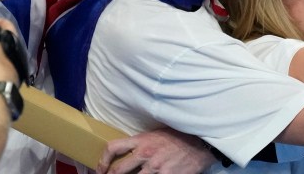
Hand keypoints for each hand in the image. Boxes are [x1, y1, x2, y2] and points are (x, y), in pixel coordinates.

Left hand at [97, 128, 216, 173]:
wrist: (203, 141)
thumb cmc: (182, 135)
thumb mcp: (159, 133)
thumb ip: (144, 142)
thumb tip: (132, 153)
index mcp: (143, 140)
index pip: (114, 147)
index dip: (103, 160)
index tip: (101, 168)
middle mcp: (146, 154)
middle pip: (118, 171)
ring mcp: (155, 167)